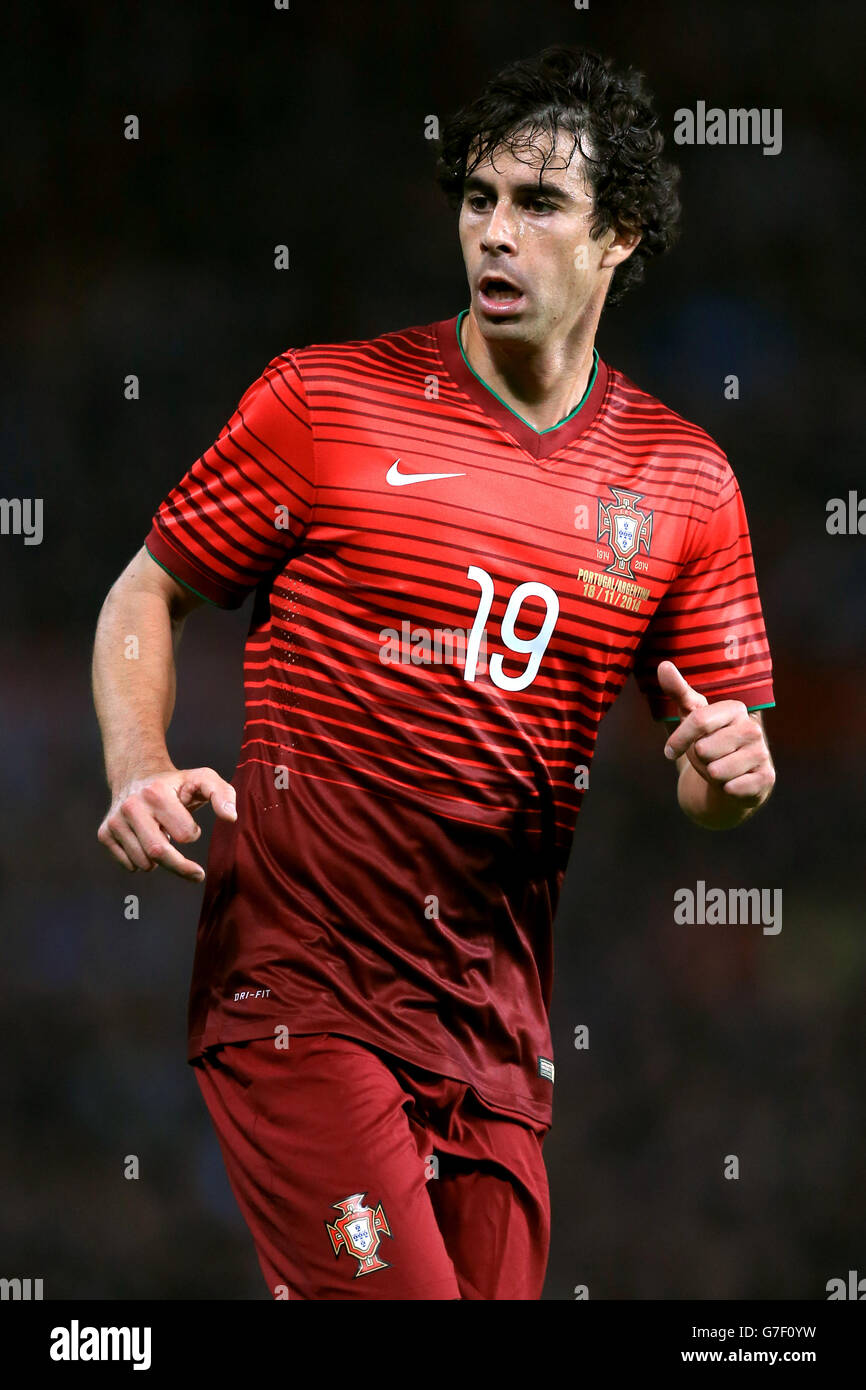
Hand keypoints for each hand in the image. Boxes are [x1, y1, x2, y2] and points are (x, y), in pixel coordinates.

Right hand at [97, 765, 236, 879]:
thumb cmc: (176, 783)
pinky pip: (128, 865)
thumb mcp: (203, 779)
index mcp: (156, 793)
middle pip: (158, 853)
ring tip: (161, 839)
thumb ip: (223, 794)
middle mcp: (131, 806)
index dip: (192, 833)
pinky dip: (142, 862)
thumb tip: (230, 817)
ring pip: (143, 863)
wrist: (136, 776)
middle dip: (181, 867)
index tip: (191, 828)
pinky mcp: (105, 833)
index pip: (184, 834)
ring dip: (159, 861)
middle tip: (196, 874)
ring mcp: (115, 821)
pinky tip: (145, 843)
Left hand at [658, 661, 774, 805]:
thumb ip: (678, 691)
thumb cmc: (707, 743)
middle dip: (699, 759)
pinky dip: (725, 789)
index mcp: (735, 709)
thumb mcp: (690, 716)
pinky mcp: (766, 778)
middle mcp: (752, 729)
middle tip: (708, 757)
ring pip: (717, 771)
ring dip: (712, 775)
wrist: (728, 780)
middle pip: (704, 749)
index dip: (678, 740)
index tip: (669, 751)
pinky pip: (732, 787)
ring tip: (720, 769)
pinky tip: (732, 783)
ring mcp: (762, 753)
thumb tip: (663, 664)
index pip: (697, 722)